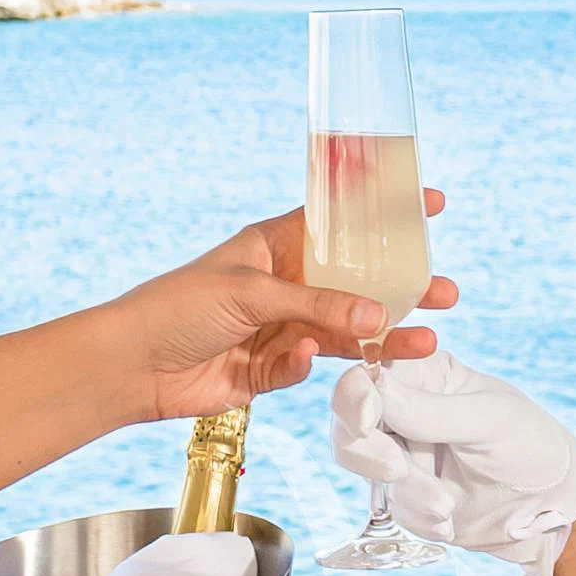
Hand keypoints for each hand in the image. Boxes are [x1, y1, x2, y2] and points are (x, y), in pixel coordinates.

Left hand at [101, 200, 458, 422]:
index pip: (340, 225)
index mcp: (274, 246)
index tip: (431, 205)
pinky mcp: (267, 371)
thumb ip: (317, 304)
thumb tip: (377, 315)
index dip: (383, 217)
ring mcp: (276, 328)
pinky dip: (307, 364)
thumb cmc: (179, 305)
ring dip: (381, 337)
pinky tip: (303, 358)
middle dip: (399, 290)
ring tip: (424, 343)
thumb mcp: (252, 291)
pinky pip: (304, 366)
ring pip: (341, 332)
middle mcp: (281, 285)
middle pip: (353, 285)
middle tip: (444, 292)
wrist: (132, 364)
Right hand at [330, 349, 575, 572]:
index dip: (355, 396)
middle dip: (367, 451)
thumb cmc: (533, 446)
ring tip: (446, 506)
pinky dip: (418, 517)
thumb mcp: (489, 421)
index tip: (368, 420)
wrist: (554, 509)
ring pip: (362, 467)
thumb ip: (430, 410)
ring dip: (404, 491)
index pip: (367, 373)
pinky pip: (391, 505)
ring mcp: (403, 454)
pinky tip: (451, 522)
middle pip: (346, 422)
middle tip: (398, 470)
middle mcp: (405, 410)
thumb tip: (373, 388)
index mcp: (424, 375)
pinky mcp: (408, 495)